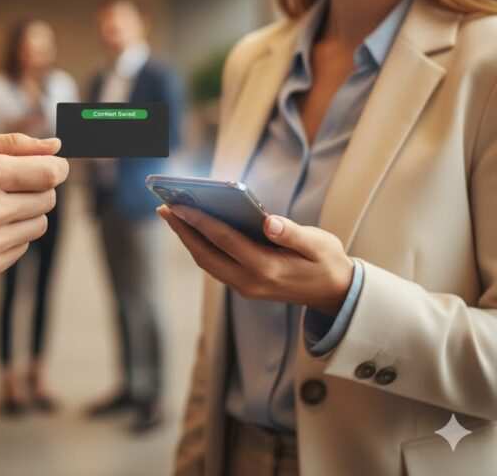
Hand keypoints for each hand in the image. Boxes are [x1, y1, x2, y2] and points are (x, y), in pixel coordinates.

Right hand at [0, 133, 68, 281]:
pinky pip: (23, 246)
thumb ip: (16, 144)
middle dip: (36, 188)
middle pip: (47, 199)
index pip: (49, 174)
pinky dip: (12, 235)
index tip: (51, 166)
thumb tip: (58, 146)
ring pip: (39, 224)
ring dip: (26, 213)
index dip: (56, 168)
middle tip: (8, 185)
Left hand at [159, 205, 353, 314]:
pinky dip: (200, 245)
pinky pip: (214, 264)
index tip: (178, 205)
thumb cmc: (327, 262)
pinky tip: (192, 226)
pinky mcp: (244, 285)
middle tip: (164, 206)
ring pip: (207, 262)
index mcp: (267, 269)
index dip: (199, 221)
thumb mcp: (318, 245)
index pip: (225, 241)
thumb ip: (293, 234)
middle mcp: (250, 283)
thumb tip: (268, 221)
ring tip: (171, 213)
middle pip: (206, 255)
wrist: (336, 294)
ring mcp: (245, 287)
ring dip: (187, 238)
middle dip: (182, 230)